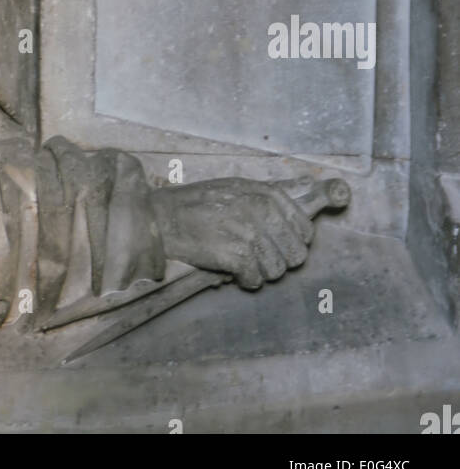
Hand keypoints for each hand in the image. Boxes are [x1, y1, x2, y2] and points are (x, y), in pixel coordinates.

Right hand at [150, 179, 314, 289]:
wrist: (164, 217)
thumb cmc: (198, 203)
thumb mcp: (235, 188)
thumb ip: (265, 199)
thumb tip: (296, 221)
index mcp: (265, 194)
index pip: (304, 229)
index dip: (295, 243)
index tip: (280, 247)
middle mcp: (261, 211)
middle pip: (295, 254)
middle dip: (280, 260)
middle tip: (260, 259)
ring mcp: (249, 233)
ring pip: (277, 270)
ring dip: (262, 272)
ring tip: (244, 264)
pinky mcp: (235, 255)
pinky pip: (256, 279)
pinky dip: (246, 280)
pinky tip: (234, 272)